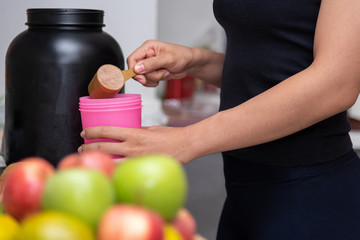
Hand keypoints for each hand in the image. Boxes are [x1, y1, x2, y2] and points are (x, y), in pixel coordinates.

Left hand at [78, 126, 194, 164]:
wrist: (185, 146)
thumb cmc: (170, 136)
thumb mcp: (150, 129)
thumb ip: (136, 132)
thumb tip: (125, 137)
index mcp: (134, 133)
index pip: (107, 131)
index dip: (92, 131)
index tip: (84, 132)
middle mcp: (133, 147)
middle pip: (103, 147)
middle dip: (88, 147)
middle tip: (82, 147)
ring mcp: (136, 160)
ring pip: (110, 161)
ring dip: (97, 159)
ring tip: (88, 158)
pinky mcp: (142, 168)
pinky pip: (123, 170)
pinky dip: (112, 168)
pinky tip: (107, 168)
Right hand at [127, 40, 193, 86]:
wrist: (190, 64)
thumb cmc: (182, 56)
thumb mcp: (168, 59)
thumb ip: (152, 63)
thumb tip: (137, 68)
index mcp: (148, 47)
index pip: (132, 59)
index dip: (134, 69)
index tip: (141, 78)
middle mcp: (146, 56)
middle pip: (136, 70)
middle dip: (148, 75)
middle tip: (160, 73)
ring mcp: (149, 65)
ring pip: (142, 77)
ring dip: (154, 78)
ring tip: (165, 72)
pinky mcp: (153, 73)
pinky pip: (147, 81)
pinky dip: (154, 82)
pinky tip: (163, 76)